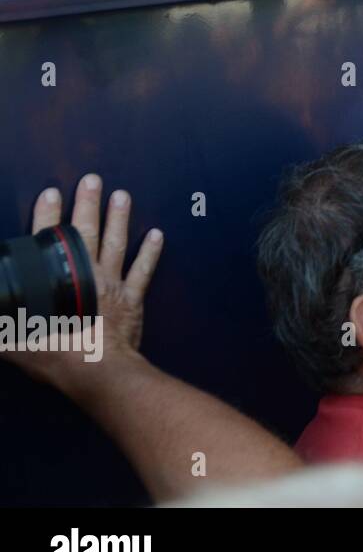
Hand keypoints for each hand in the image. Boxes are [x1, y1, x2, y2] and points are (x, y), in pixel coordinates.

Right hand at [9, 174, 163, 391]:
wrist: (96, 371)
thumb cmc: (56, 355)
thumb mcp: (14, 338)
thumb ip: (1, 323)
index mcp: (57, 280)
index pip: (48, 240)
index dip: (47, 216)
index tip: (51, 192)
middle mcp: (87, 275)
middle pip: (85, 232)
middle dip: (87, 204)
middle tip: (93, 179)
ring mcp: (112, 285)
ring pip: (116, 243)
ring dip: (119, 218)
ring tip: (122, 195)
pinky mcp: (132, 299)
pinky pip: (143, 270)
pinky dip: (151, 252)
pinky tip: (157, 234)